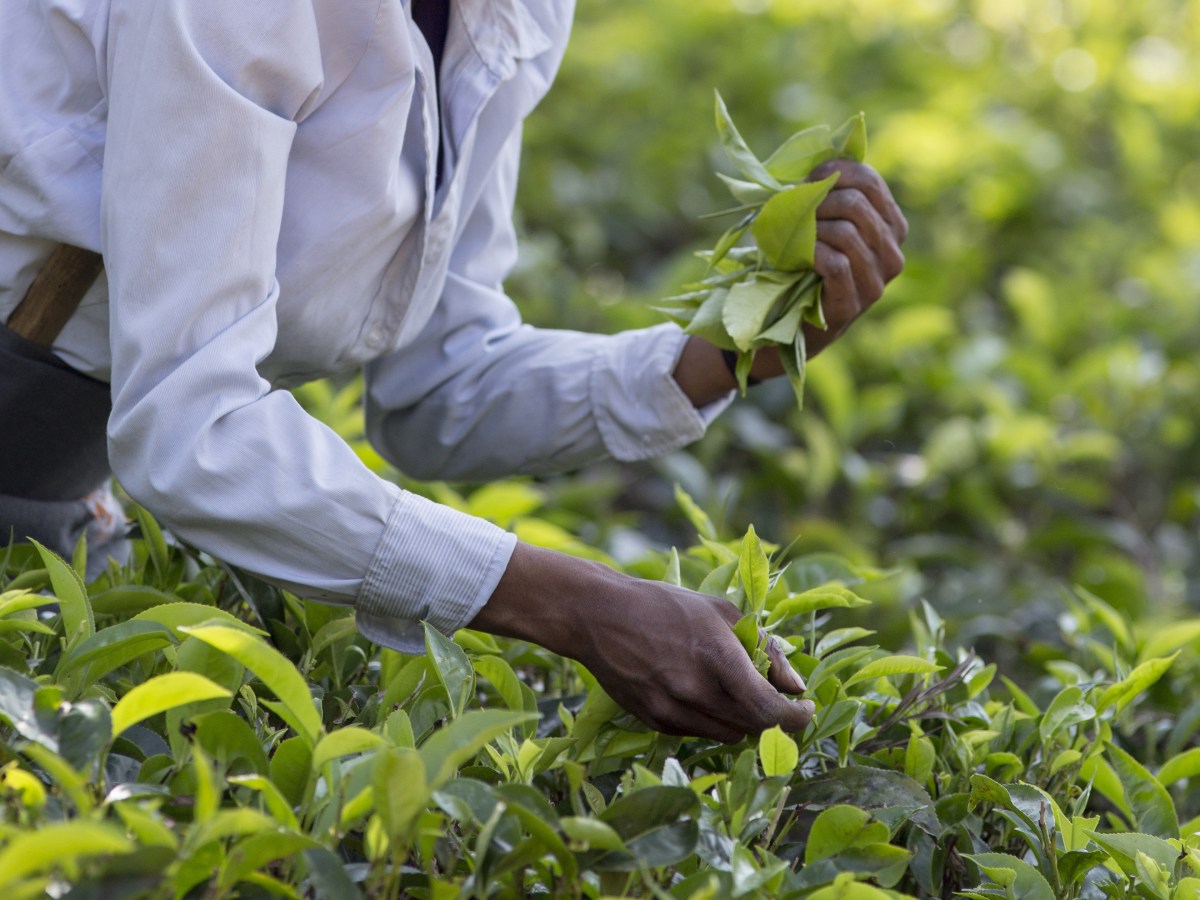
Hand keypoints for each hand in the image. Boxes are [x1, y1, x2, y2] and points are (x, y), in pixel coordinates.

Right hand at [470, 542, 814, 742]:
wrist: (598, 615)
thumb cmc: (664, 606)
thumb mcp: (721, 611)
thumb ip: (764, 649)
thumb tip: (795, 686)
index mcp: (716, 656)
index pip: (771, 710)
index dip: (797, 717)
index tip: (804, 707)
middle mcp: (694, 690)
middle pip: (755, 726)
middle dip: (774, 715)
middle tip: (775, 696)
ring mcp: (671, 710)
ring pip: (730, 735)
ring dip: (744, 719)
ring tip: (737, 691)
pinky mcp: (654, 721)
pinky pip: (700, 732)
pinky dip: (713, 719)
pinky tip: (702, 691)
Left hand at [801, 159, 907, 358]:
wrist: (791, 321)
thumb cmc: (806, 265)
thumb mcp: (825, 224)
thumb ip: (831, 195)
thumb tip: (821, 163)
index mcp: (891, 227)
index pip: (871, 183)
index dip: (835, 173)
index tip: (807, 180)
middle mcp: (892, 254)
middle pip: (858, 205)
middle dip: (818, 201)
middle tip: (793, 209)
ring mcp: (876, 282)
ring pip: (848, 233)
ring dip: (811, 228)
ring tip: (792, 234)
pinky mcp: (853, 304)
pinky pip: (836, 264)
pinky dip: (812, 252)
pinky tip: (799, 255)